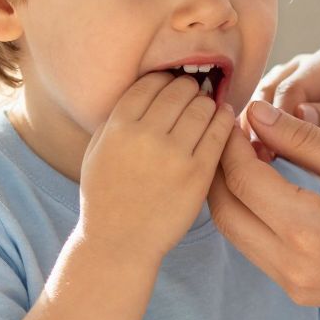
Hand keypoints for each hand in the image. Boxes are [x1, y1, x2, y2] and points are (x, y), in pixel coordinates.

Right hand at [78, 73, 235, 263]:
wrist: (119, 241)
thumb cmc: (105, 196)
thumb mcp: (96, 151)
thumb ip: (115, 119)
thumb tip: (147, 89)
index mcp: (118, 127)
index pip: (149, 83)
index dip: (164, 78)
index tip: (171, 83)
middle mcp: (146, 136)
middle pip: (178, 91)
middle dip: (188, 87)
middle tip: (193, 92)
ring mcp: (174, 155)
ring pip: (202, 108)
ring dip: (207, 102)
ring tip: (207, 106)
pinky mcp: (197, 174)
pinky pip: (218, 134)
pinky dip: (224, 120)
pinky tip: (224, 117)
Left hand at [208, 99, 319, 319]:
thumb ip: (307, 139)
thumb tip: (256, 113)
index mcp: (306, 230)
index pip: (240, 176)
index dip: (231, 139)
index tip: (238, 110)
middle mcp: (290, 266)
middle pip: (222, 208)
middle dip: (219, 165)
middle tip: (234, 130)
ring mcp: (294, 286)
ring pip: (235, 231)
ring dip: (232, 191)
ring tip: (249, 153)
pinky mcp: (302, 294)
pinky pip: (257, 250)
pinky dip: (251, 215)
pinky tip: (270, 187)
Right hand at [246, 47, 319, 175]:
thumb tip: (296, 116)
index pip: (294, 86)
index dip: (278, 117)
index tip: (269, 153)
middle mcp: (307, 71)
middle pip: (267, 93)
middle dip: (259, 127)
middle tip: (255, 164)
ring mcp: (291, 93)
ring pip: (257, 109)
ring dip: (251, 137)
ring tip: (251, 170)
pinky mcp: (283, 118)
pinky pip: (260, 127)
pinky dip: (255, 146)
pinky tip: (252, 171)